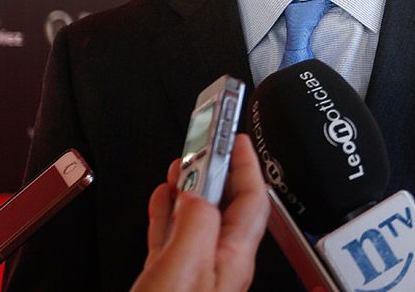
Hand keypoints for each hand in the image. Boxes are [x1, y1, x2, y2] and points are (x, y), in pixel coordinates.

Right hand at [131, 134, 268, 291]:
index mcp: (233, 258)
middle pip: (225, 204)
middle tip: (201, 146)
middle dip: (214, 170)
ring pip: (197, 219)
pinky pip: (175, 237)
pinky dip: (168, 213)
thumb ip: (195, 224)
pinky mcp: (170, 280)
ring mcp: (195, 273)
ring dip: (189, 188)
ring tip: (180, 167)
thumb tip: (193, 195)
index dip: (246, 163)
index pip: (252, 198)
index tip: (235, 137)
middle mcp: (219, 264)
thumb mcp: (185, 267)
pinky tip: (162, 201)